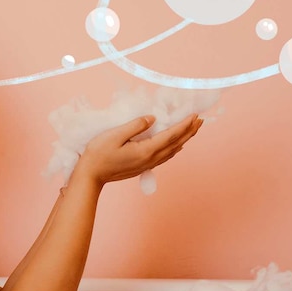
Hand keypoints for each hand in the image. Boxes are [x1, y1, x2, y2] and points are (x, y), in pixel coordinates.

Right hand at [74, 113, 202, 185]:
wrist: (90, 176)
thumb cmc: (98, 154)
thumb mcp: (115, 135)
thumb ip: (136, 126)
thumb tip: (153, 118)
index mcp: (145, 150)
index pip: (171, 135)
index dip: (184, 124)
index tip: (195, 114)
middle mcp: (150, 159)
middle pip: (176, 144)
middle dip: (189, 131)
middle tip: (201, 119)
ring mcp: (147, 164)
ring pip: (172, 151)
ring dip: (184, 139)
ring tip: (192, 129)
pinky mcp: (142, 167)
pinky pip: (165, 156)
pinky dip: (174, 148)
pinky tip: (176, 146)